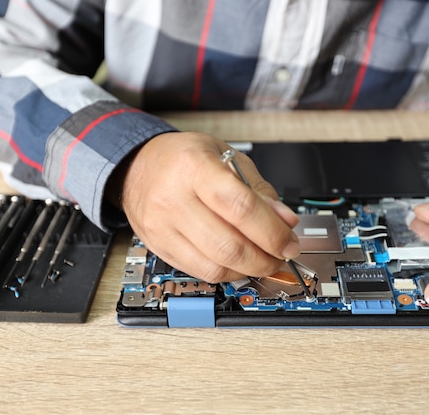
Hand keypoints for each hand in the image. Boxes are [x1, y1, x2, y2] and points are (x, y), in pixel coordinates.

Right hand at [114, 132, 299, 282]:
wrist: (138, 167)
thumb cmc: (184, 159)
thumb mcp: (226, 156)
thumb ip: (258, 189)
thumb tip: (286, 221)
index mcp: (194, 167)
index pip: (240, 207)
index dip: (272, 231)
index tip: (289, 241)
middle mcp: (173, 198)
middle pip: (229, 244)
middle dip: (265, 257)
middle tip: (281, 255)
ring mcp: (162, 227)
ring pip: (215, 265)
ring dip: (248, 270)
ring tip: (263, 260)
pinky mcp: (159, 247)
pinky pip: (200, 272)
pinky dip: (227, 272)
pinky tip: (239, 263)